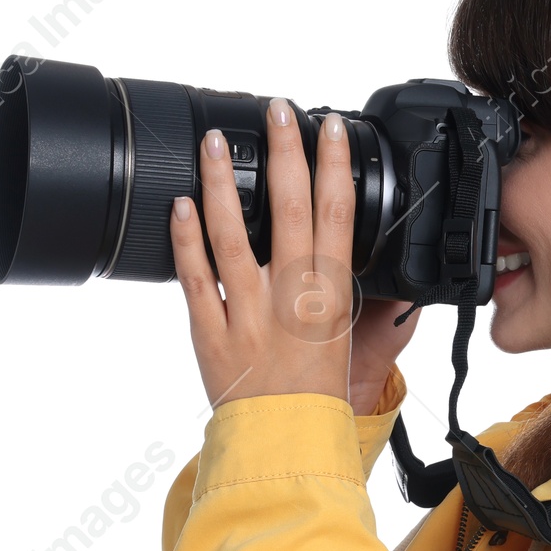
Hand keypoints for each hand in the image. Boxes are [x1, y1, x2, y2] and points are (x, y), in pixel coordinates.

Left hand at [170, 100, 416, 411]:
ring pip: (231, 234)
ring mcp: (247, 312)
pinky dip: (185, 238)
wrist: (285, 440)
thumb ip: (351, 292)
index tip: (327, 127)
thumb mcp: (348, 338)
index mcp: (330, 296)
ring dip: (221, 182)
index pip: (337, 216)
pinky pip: (194, 276)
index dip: (333, 165)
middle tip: (276, 110)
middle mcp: (290, 298)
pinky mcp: (210, 330)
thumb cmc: (317, 392)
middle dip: (284, 152)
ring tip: (214, 142)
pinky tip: (181, 205)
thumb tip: (369, 258)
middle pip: (290, 210)